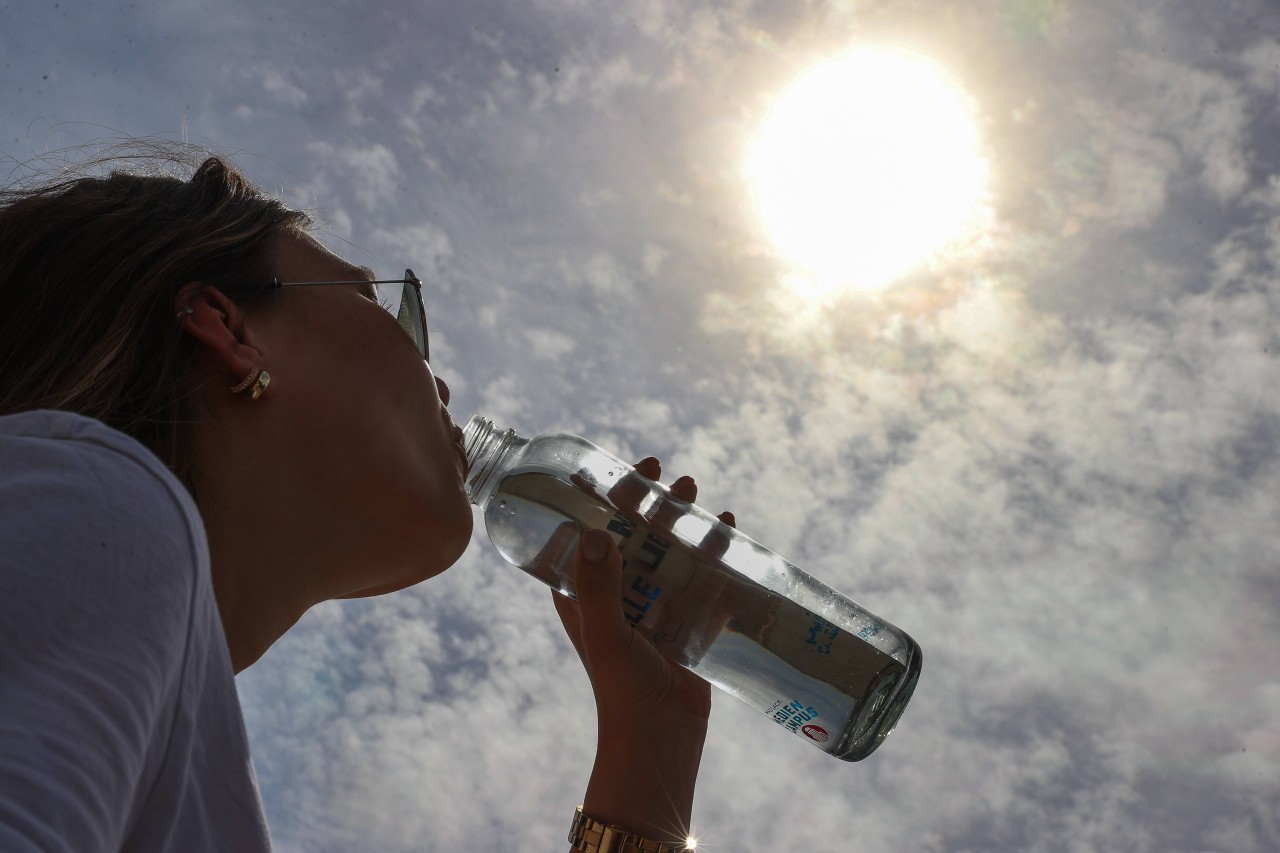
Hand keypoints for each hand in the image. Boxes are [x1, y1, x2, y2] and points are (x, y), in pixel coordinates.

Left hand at [553, 457, 734, 844]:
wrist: (660, 739)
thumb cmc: (622, 690)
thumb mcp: (605, 634)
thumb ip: (597, 587)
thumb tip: (592, 530)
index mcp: (584, 594)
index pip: (587, 533)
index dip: (601, 497)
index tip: (620, 469)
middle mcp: (617, 594)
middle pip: (632, 534)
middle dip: (650, 503)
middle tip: (669, 476)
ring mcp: (653, 606)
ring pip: (667, 550)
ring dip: (681, 521)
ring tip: (696, 494)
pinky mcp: (686, 620)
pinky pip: (699, 576)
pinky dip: (711, 551)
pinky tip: (728, 531)